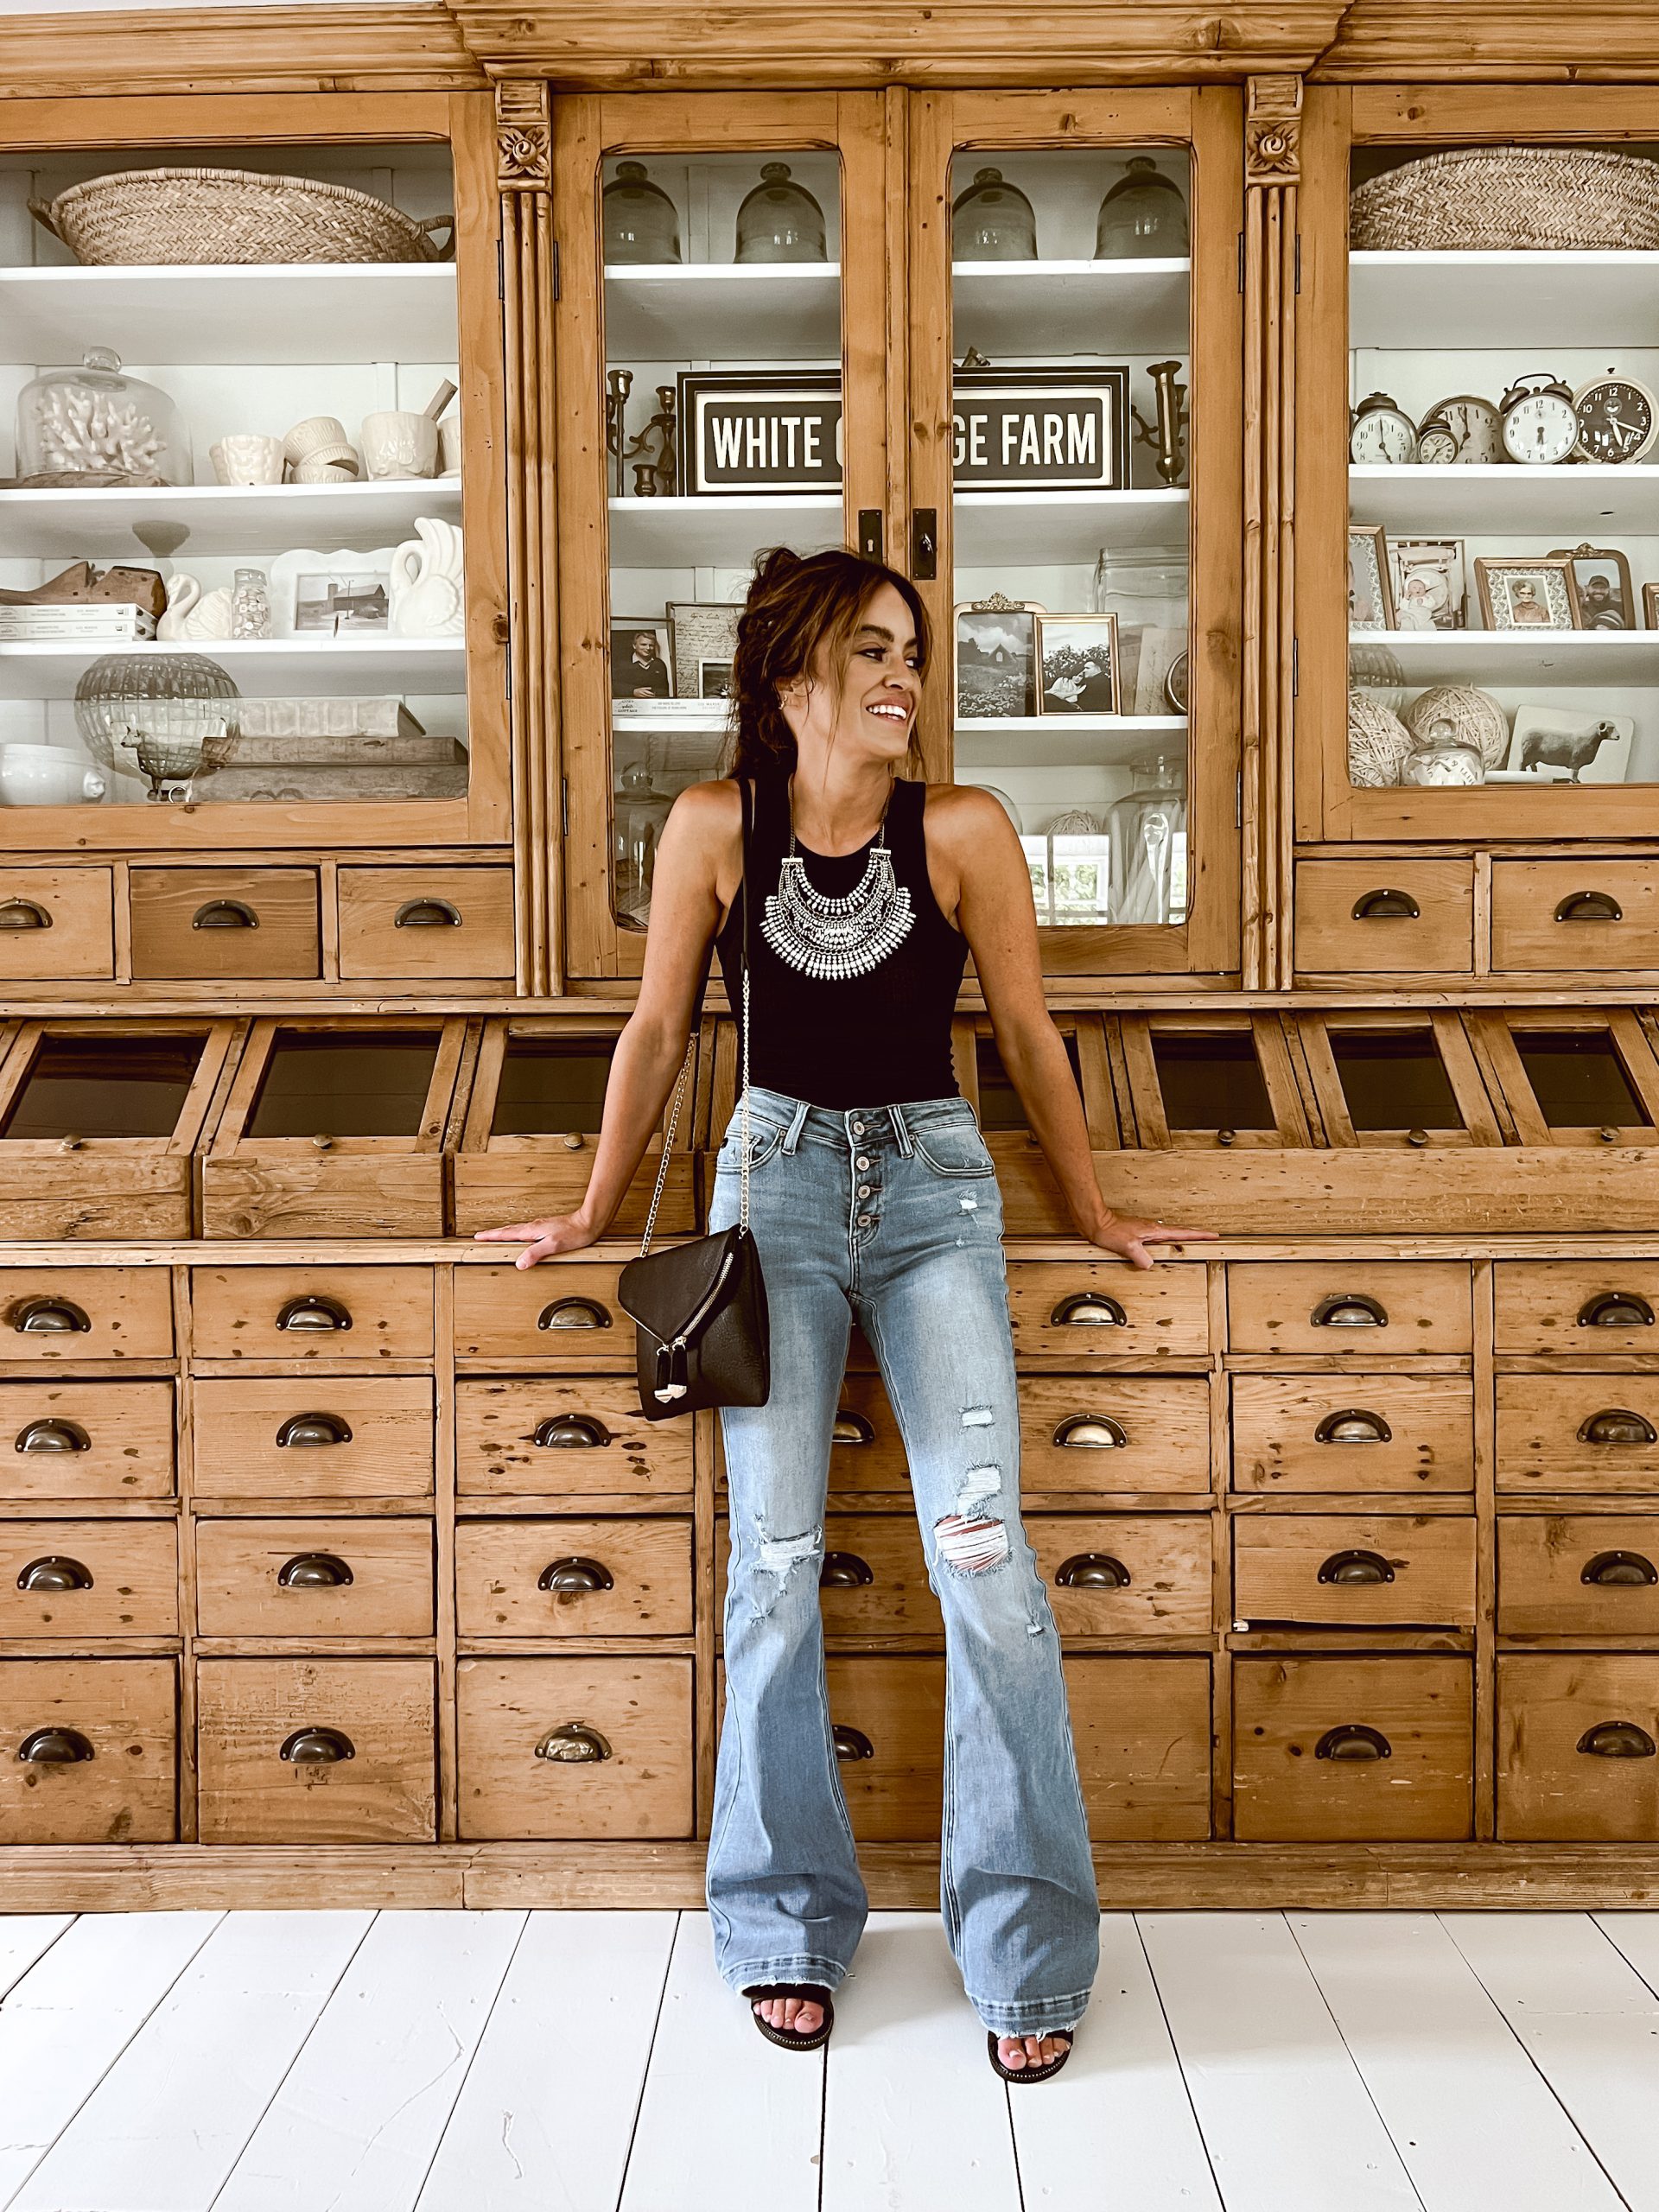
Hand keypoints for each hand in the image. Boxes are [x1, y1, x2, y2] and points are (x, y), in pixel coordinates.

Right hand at [472, 1214, 600, 1268]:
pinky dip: (517, 1235)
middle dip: (494, 1234)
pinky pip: (526, 1232)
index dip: (492, 1236)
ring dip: (504, 1234)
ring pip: (517, 1230)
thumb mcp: (553, 1246)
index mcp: (532, 1230)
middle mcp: (534, 1227)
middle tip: (481, 1236)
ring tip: (496, 1238)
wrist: (589, 1223)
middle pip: (509, 1230)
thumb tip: (519, 1263)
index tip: (478, 1236)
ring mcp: (540, 1227)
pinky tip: (520, 1239)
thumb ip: (535, 1253)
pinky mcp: (546, 1229)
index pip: (507, 1234)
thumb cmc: (574, 1234)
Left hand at [1084, 1214, 1217, 1271]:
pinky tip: (1165, 1247)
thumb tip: (1151, 1264)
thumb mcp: (1127, 1247)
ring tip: (1194, 1243)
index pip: (1182, 1234)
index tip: (1213, 1235)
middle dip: (1197, 1236)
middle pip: (1181, 1233)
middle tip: (1211, 1238)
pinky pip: (1158, 1240)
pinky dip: (1167, 1243)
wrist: (1098, 1223)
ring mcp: (1147, 1231)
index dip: (1199, 1235)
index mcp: (1155, 1231)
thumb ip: (1141, 1257)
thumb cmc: (1111, 1232)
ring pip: (1170, 1236)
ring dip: (1183, 1239)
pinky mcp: (1140, 1234)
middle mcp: (1153, 1229)